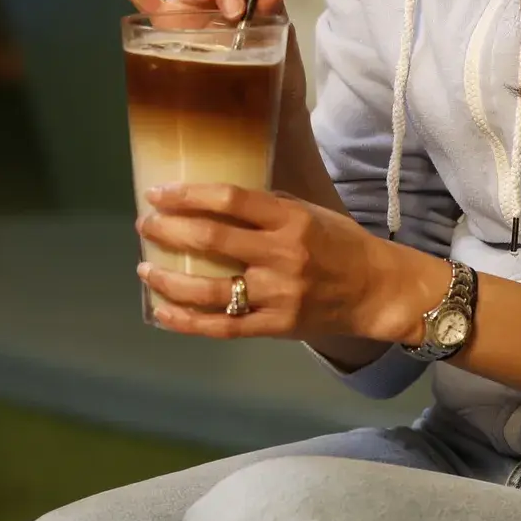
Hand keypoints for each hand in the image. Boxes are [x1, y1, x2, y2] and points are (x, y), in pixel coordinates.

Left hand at [137, 182, 440, 342]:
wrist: (376, 291)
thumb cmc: (339, 244)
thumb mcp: (309, 212)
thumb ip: (265, 207)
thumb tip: (212, 200)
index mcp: (291, 219)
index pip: (230, 200)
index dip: (188, 195)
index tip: (157, 193)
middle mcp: (283, 255)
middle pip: (213, 239)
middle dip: (169, 231)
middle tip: (145, 225)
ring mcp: (278, 294)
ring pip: (210, 289)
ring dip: (169, 279)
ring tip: (144, 268)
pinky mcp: (276, 326)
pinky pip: (223, 327)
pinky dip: (187, 321)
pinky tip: (162, 312)